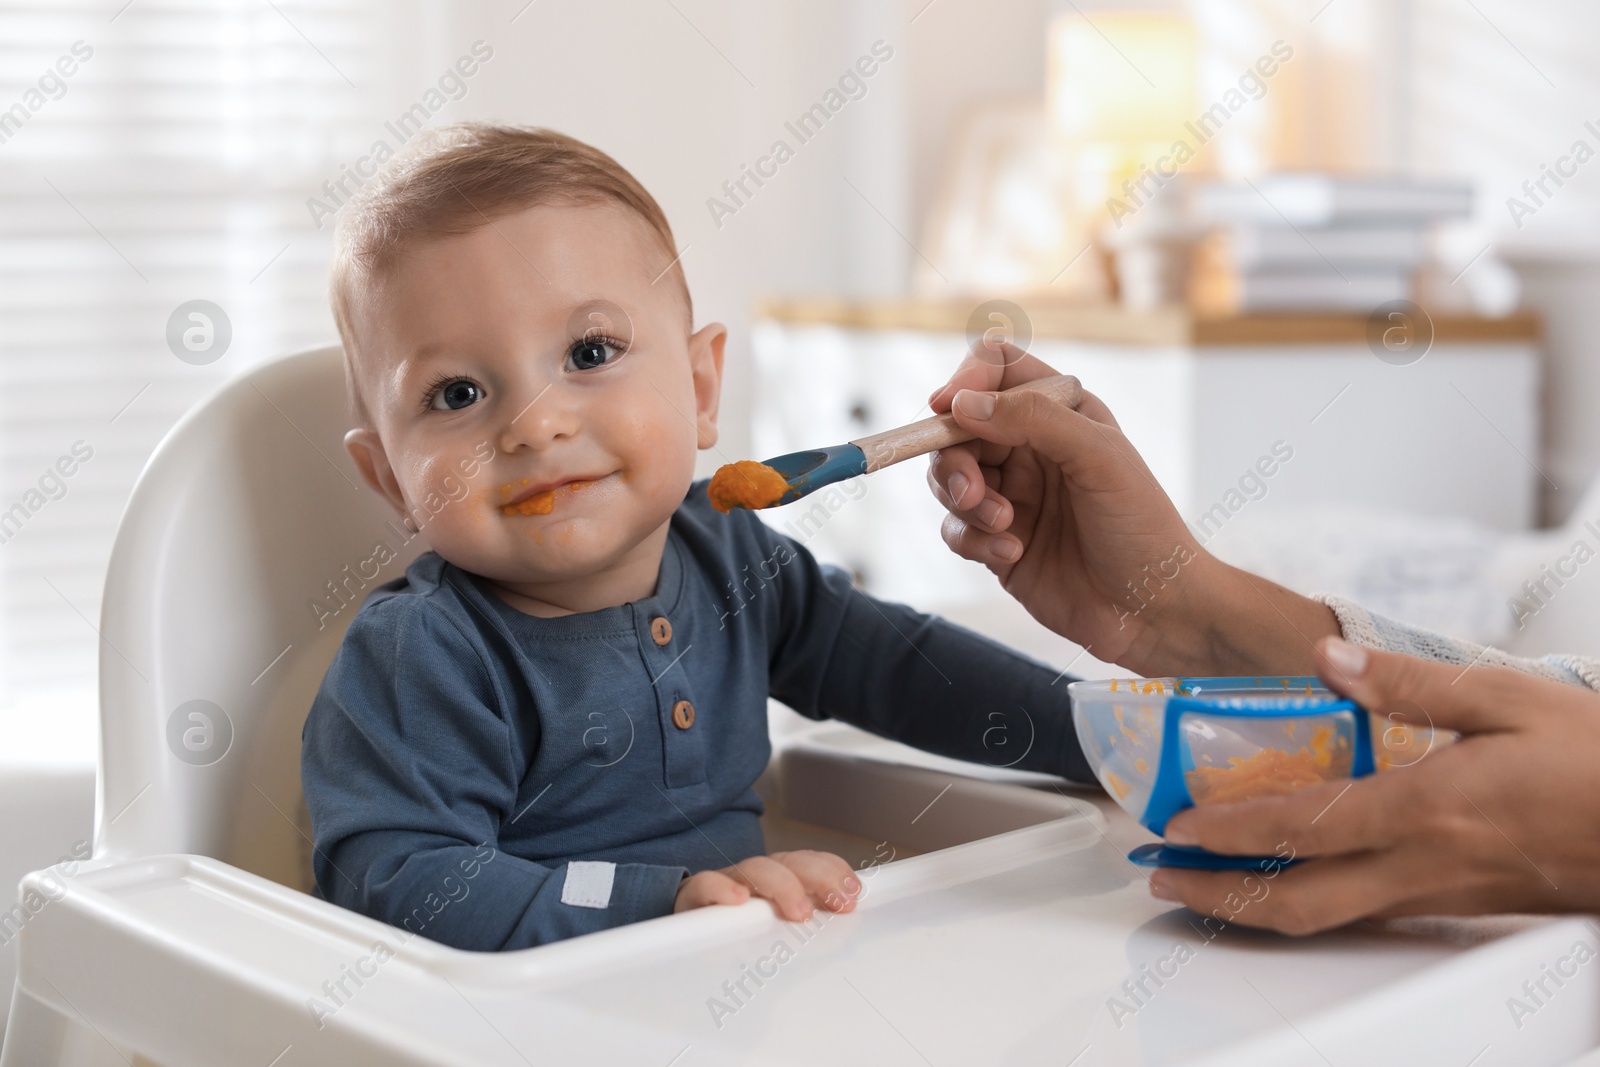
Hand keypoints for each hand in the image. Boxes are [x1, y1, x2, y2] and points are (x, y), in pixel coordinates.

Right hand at [674, 849, 861, 920]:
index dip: (834, 871)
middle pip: (790, 861)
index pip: (811, 863)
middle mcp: (757, 876)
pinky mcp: (695, 896)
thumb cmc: (738, 936)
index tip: (853, 893)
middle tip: (839, 903)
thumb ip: (806, 932)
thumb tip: (843, 936)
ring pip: (756, 867)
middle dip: (820, 876)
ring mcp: (728, 881)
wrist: (684, 936)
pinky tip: (738, 899)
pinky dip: (723, 888)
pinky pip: (707, 883)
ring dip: (782, 885)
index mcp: (781, 878)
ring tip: (799, 912)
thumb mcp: (778, 933)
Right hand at [926, 343, 1337, 675]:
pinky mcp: (996, 542)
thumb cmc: (1144, 529)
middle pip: (958, 428)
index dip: (966, 380)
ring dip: (965, 500)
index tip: (946, 408)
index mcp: (1061, 413)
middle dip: (955, 458)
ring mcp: (1011, 496)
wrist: (1153, 611)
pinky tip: (1013, 554)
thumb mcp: (1099, 458)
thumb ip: (1034, 418)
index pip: (996, 369)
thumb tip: (961, 404)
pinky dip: (973, 540)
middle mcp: (1031, 448)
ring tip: (1005, 525)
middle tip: (972, 492)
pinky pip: (956, 528)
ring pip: (949, 478)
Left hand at [1148, 636, 1599, 933]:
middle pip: (1301, 899)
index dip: (1232, 830)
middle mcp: (1426, 861)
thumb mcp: (1510, 698)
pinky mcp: (1461, 902)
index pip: (1305, 827)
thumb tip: (1328, 660)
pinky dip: (1312, 902)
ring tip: (1205, 886)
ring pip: (1330, 916)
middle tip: (1165, 878)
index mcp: (1429, 806)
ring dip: (1257, 906)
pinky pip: (1368, 912)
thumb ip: (1410, 683)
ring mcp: (1442, 891)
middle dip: (1221, 893)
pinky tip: (1291, 880)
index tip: (1179, 826)